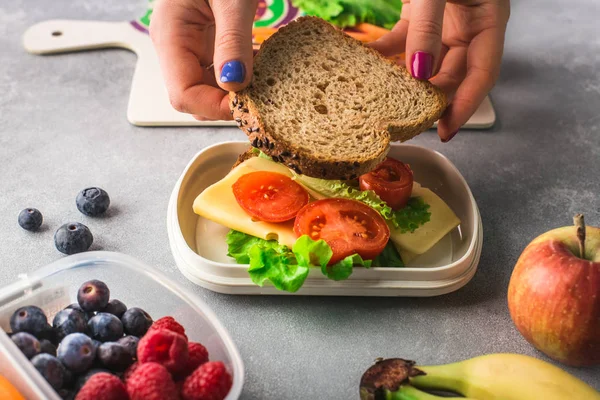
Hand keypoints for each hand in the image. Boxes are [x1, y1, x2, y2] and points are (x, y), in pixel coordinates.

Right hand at [150, 0, 257, 120]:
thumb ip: (231, 40)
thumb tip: (235, 84)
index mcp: (171, 35)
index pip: (183, 95)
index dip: (215, 107)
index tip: (250, 105)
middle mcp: (177, 46)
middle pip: (196, 97)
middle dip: (227, 104)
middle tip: (264, 98)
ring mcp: (192, 44)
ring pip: (210, 87)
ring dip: (237, 91)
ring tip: (267, 82)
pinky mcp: (208, 40)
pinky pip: (222, 69)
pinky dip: (243, 74)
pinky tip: (264, 65)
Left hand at [370, 0, 509, 141]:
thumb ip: (428, 25)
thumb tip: (419, 70)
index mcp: (487, 20)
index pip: (482, 74)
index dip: (465, 106)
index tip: (447, 131)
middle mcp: (466, 26)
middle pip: (451, 75)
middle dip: (430, 100)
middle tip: (407, 124)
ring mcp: (441, 22)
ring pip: (425, 64)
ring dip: (405, 82)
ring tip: (385, 103)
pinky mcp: (417, 12)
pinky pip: (400, 41)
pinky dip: (384, 53)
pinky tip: (368, 62)